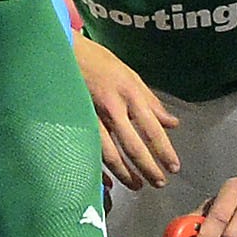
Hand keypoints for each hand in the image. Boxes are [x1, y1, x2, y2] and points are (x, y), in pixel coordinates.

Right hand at [78, 37, 176, 188]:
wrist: (62, 51)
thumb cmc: (98, 61)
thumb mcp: (129, 75)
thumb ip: (151, 101)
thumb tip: (172, 123)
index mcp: (129, 93)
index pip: (152, 128)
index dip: (164, 150)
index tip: (174, 167)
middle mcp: (112, 107)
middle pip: (133, 146)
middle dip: (148, 168)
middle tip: (159, 183)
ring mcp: (91, 116)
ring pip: (110, 154)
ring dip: (126, 174)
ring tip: (137, 185)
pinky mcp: (75, 122)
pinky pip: (89, 152)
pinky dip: (99, 169)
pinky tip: (109, 181)